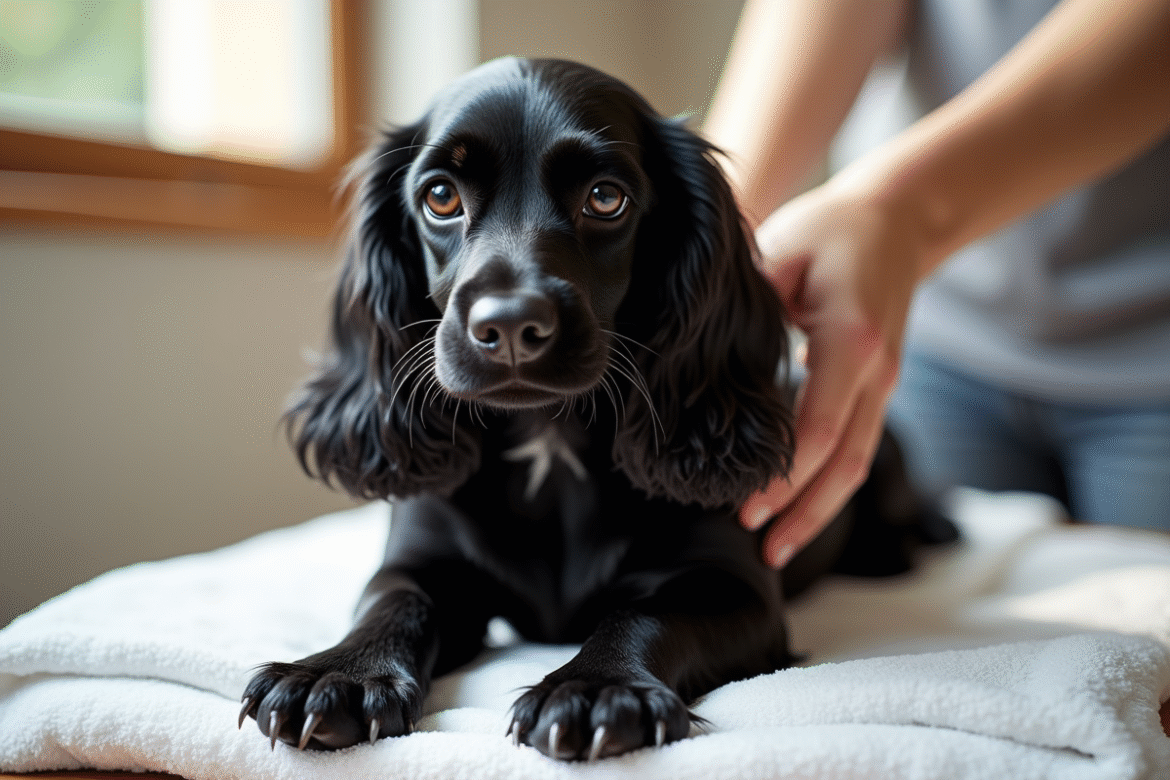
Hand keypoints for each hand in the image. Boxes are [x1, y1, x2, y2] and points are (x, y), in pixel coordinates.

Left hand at [740, 178, 920, 567]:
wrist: (900, 220)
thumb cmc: (835, 230)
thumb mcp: (786, 248)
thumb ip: (752, 297)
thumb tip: (699, 342)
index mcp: (853, 340)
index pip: (821, 426)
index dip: (786, 475)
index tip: (749, 508)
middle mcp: (878, 372)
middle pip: (845, 462)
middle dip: (804, 511)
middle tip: (761, 547)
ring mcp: (884, 384)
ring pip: (856, 464)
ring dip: (820, 510)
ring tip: (779, 548)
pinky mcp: (877, 388)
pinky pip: (856, 446)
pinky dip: (828, 484)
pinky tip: (798, 506)